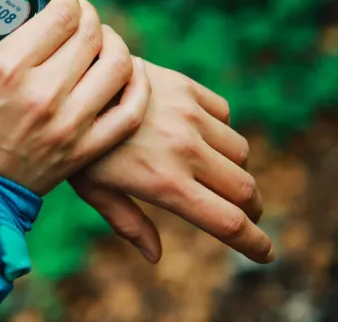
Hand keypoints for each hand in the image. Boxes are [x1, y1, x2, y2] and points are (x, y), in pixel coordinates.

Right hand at [0, 0, 150, 194]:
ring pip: (117, 66)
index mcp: (5, 67)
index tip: (61, 0)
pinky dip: (137, 86)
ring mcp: (67, 125)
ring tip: (102, 41)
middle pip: (91, 35)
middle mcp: (42, 93)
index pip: (61, 15)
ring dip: (115, 44)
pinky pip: (129, 112)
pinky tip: (128, 73)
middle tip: (79, 17)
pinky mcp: (81, 151)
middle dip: (89, 16)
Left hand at [70, 60, 274, 263]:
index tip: (266, 253)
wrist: (72, 81)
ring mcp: (189, 115)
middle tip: (244, 217)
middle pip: (246, 190)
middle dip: (250, 210)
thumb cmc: (76, 143)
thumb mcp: (94, 189)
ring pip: (240, 152)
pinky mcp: (186, 87)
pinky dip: (220, 131)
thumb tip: (155, 256)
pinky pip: (224, 114)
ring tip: (217, 176)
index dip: (254, 243)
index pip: (229, 223)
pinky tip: (200, 136)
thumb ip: (128, 222)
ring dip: (236, 170)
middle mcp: (186, 150)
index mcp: (166, 183)